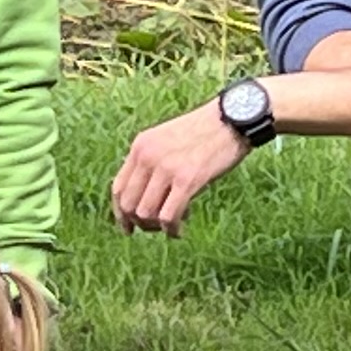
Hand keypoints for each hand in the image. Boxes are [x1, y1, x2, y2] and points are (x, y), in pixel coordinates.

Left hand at [110, 106, 246, 233]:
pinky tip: (178, 231)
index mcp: (140, 146)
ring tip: (171, 225)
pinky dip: (171, 229)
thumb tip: (145, 198)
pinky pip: (168, 216)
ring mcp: (166, 167)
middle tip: (155, 228)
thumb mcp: (168, 141)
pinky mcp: (187, 179)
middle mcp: (147, 156)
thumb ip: (153, 162)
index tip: (129, 227)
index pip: (118, 188)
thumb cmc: (205, 133)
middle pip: (128, 204)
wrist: (233, 119)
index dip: (120, 213)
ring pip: (145, 213)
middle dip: (139, 223)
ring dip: (156, 227)